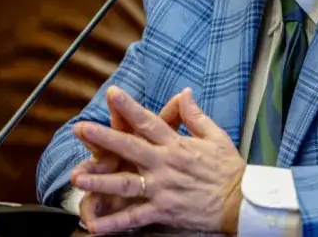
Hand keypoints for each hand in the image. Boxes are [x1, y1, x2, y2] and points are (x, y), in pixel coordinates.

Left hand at [71, 86, 245, 233]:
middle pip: (130, 148)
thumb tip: (184, 92)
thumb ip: (195, 116)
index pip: (149, 122)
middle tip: (80, 129)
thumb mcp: (216, 136)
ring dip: (101, 180)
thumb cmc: (228, 168)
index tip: (112, 93)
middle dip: (104, 138)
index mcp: (177, 144)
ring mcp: (162, 189)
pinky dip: (115, 223)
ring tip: (78, 176)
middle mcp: (165, 164)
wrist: (240, 200)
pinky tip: (95, 225)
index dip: (130, 107)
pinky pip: (135, 217)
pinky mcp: (164, 210)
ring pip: (126, 184)